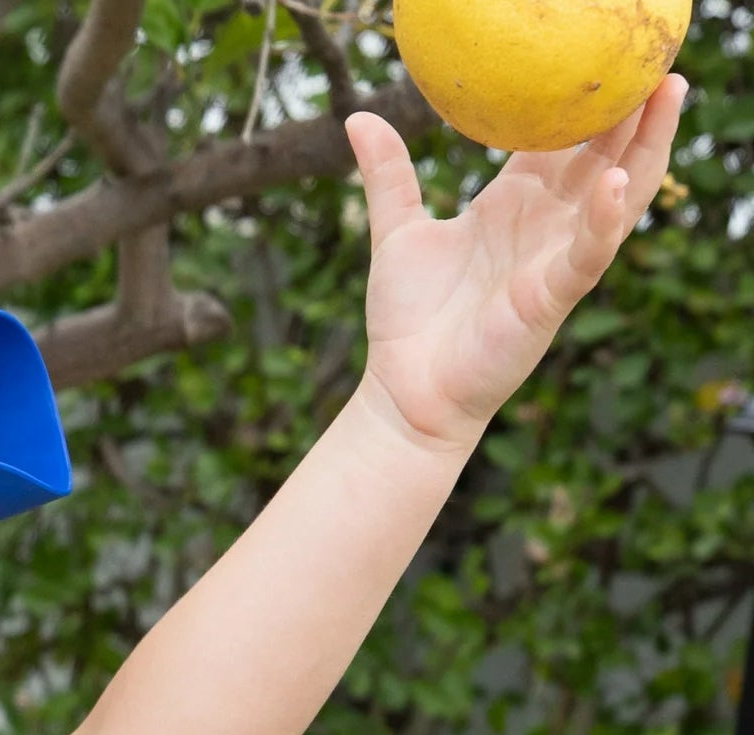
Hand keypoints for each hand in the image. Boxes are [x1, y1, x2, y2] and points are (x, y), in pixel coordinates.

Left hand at [344, 74, 687, 456]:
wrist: (405, 389)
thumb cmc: (409, 317)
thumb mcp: (397, 232)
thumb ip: (388, 174)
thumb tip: (359, 117)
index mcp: (513, 203)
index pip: (562, 140)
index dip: (587, 99)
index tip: (606, 53)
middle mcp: (543, 225)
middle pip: (602, 155)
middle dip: (633, 109)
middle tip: (659, 59)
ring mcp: (553, 259)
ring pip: (616, 195)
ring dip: (645, 147)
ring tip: (667, 96)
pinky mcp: (551, 296)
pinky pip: (587, 253)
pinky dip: (602, 217)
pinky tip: (616, 179)